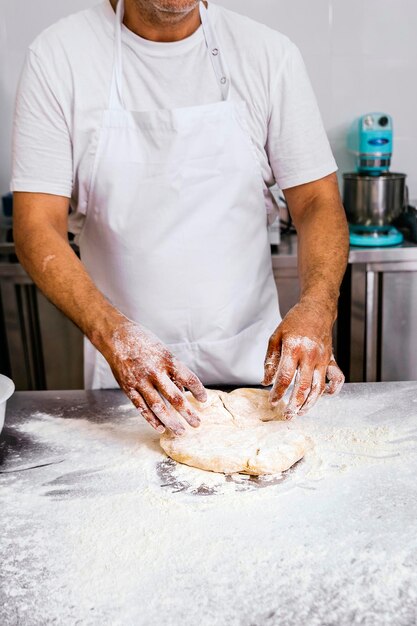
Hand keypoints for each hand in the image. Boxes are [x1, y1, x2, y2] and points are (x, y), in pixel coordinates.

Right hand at [103, 320, 206, 434]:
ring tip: (180, 431)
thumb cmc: (144, 342)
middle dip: (188, 413)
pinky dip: (151, 419)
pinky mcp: (128, 388)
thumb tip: (183, 392)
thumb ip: (173, 372)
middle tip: (197, 424)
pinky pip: (141, 407)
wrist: (116, 336)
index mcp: (167, 360)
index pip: (189, 378)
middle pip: (175, 398)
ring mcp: (140, 381)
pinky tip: (161, 428)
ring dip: (171, 421)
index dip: (199, 391)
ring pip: (158, 407)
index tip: (204, 400)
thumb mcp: (163, 351)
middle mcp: (155, 372)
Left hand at [262, 299, 343, 418]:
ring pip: (318, 388)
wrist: (317, 310)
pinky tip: (322, 397)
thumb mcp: (276, 337)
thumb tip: (266, 382)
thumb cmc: (294, 322)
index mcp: (294, 348)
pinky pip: (336, 379)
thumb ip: (270, 361)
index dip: (278, 392)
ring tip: (299, 413)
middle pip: (303, 387)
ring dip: (309, 404)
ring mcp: (323, 359)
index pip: (285, 377)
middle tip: (286, 415)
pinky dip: (331, 391)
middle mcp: (310, 356)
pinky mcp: (331, 360)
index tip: (272, 401)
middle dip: (294, 405)